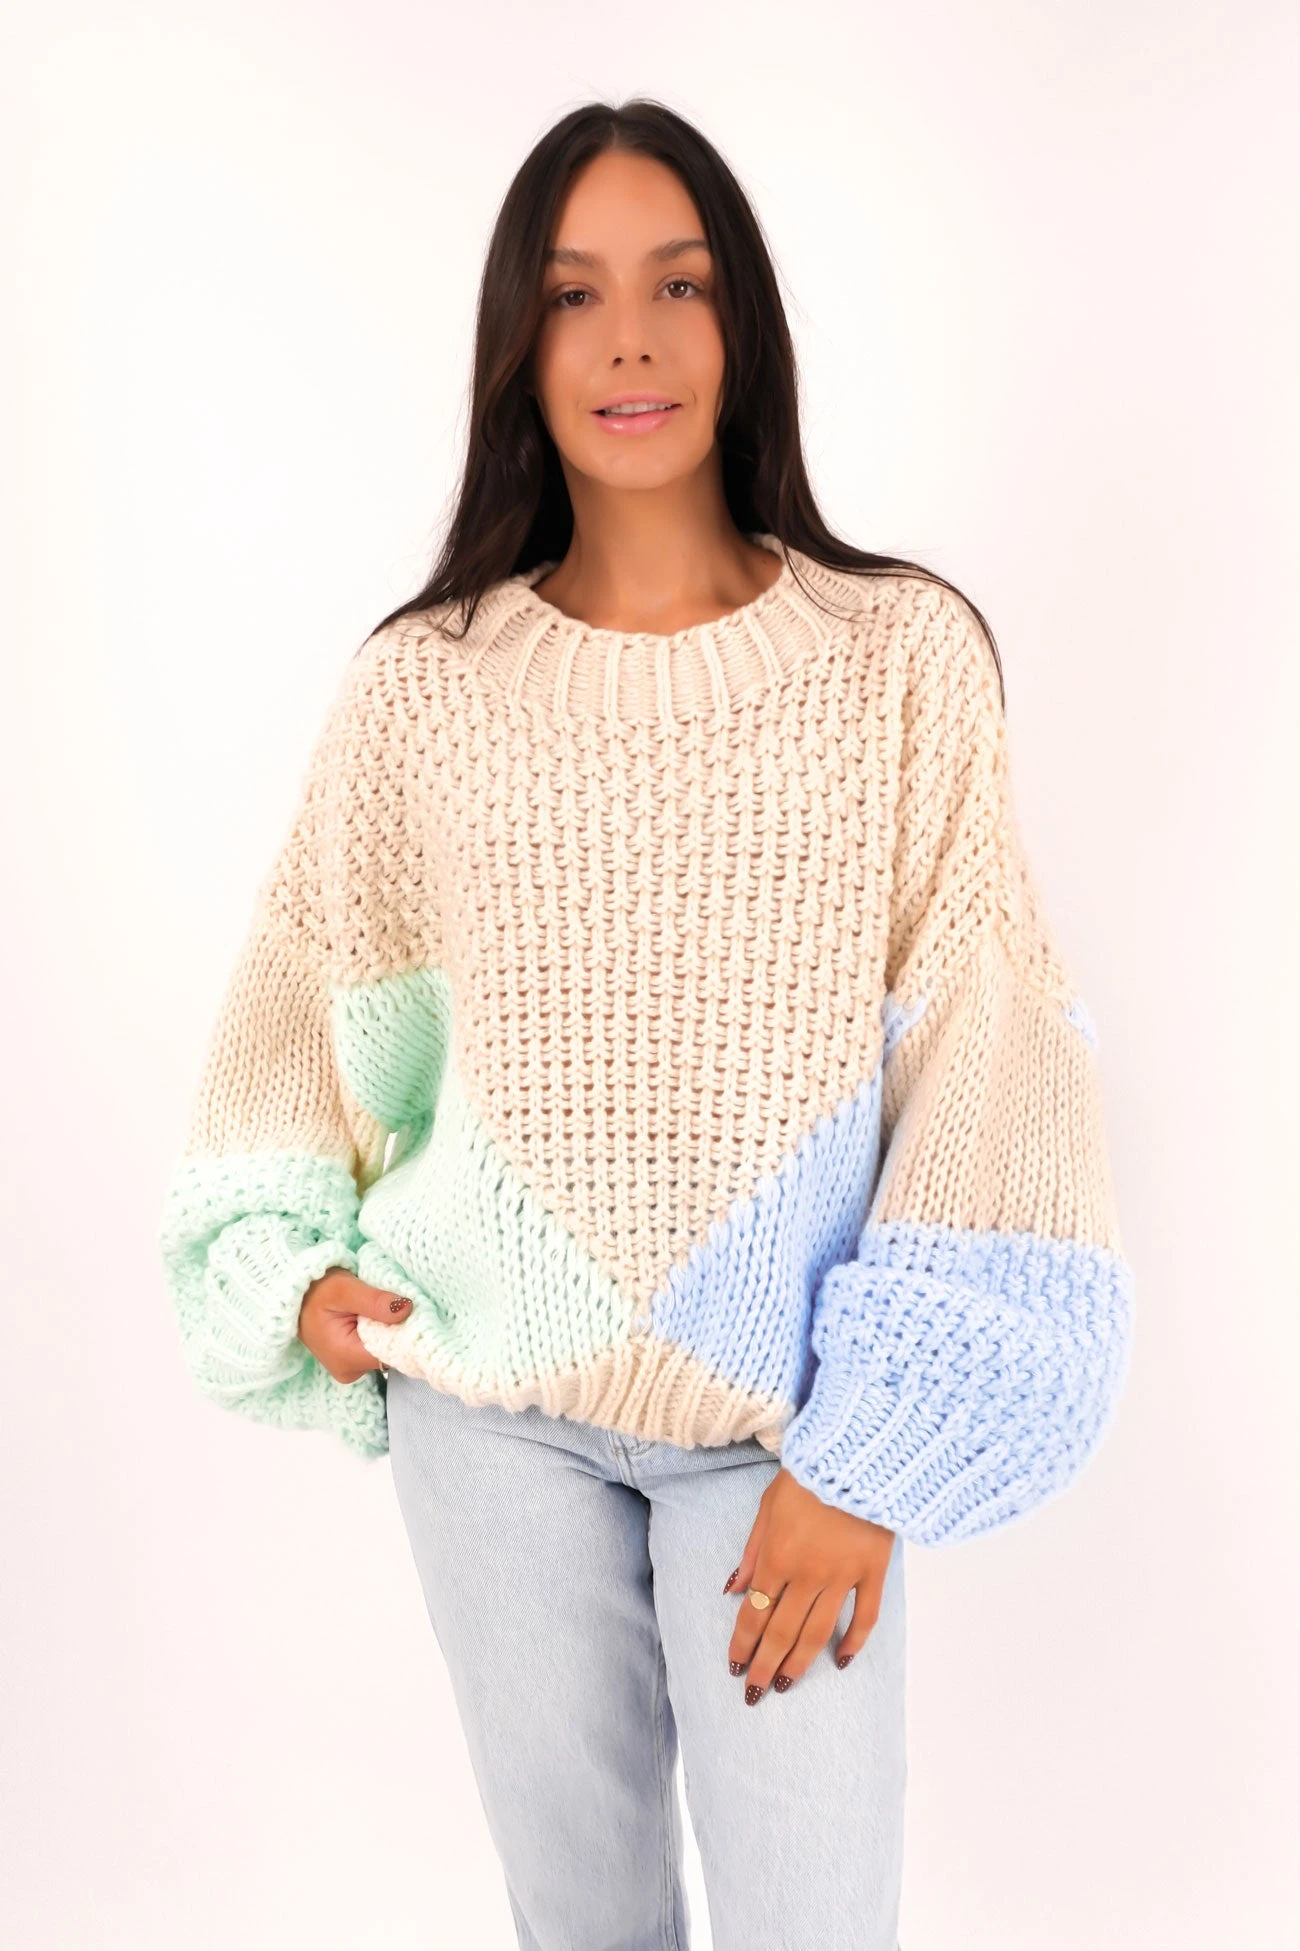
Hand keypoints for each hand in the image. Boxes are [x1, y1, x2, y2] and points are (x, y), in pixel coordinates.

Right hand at [298, 1267, 412, 1383]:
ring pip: (387, 1351)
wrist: (294, 1297)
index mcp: (347, 1358)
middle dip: (401, 1330)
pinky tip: (380, 1317)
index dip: (407, 1333)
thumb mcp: (344, 1289)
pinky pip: (378, 1348)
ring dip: (392, 1330)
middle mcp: (350, 1371)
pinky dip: (383, 1332)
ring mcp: (351, 1368)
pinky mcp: (352, 1360)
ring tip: (387, 1307)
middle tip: (402, 1303)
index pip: (393, 1353)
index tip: (415, 1311)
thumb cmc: (315, 1291)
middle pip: (392, 1354)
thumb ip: (375, 1301)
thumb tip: (408, 1309)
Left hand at [724, 1466, 893, 1701]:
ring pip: (818, 1632)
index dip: (742, 1645)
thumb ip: (752, 1551)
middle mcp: (807, 1574)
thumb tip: (733, 1590)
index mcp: (777, 1557)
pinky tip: (841, 1662)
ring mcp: (843, 1576)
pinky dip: (854, 1643)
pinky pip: (865, 1616)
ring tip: (786, 1685)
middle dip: (764, 1665)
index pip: (754, 1614)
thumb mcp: (768, 1506)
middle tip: (754, 1694)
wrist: (857, 1453)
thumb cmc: (807, 1475)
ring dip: (799, 1663)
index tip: (734, 1669)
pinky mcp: (874, 1571)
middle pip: (782, 1632)